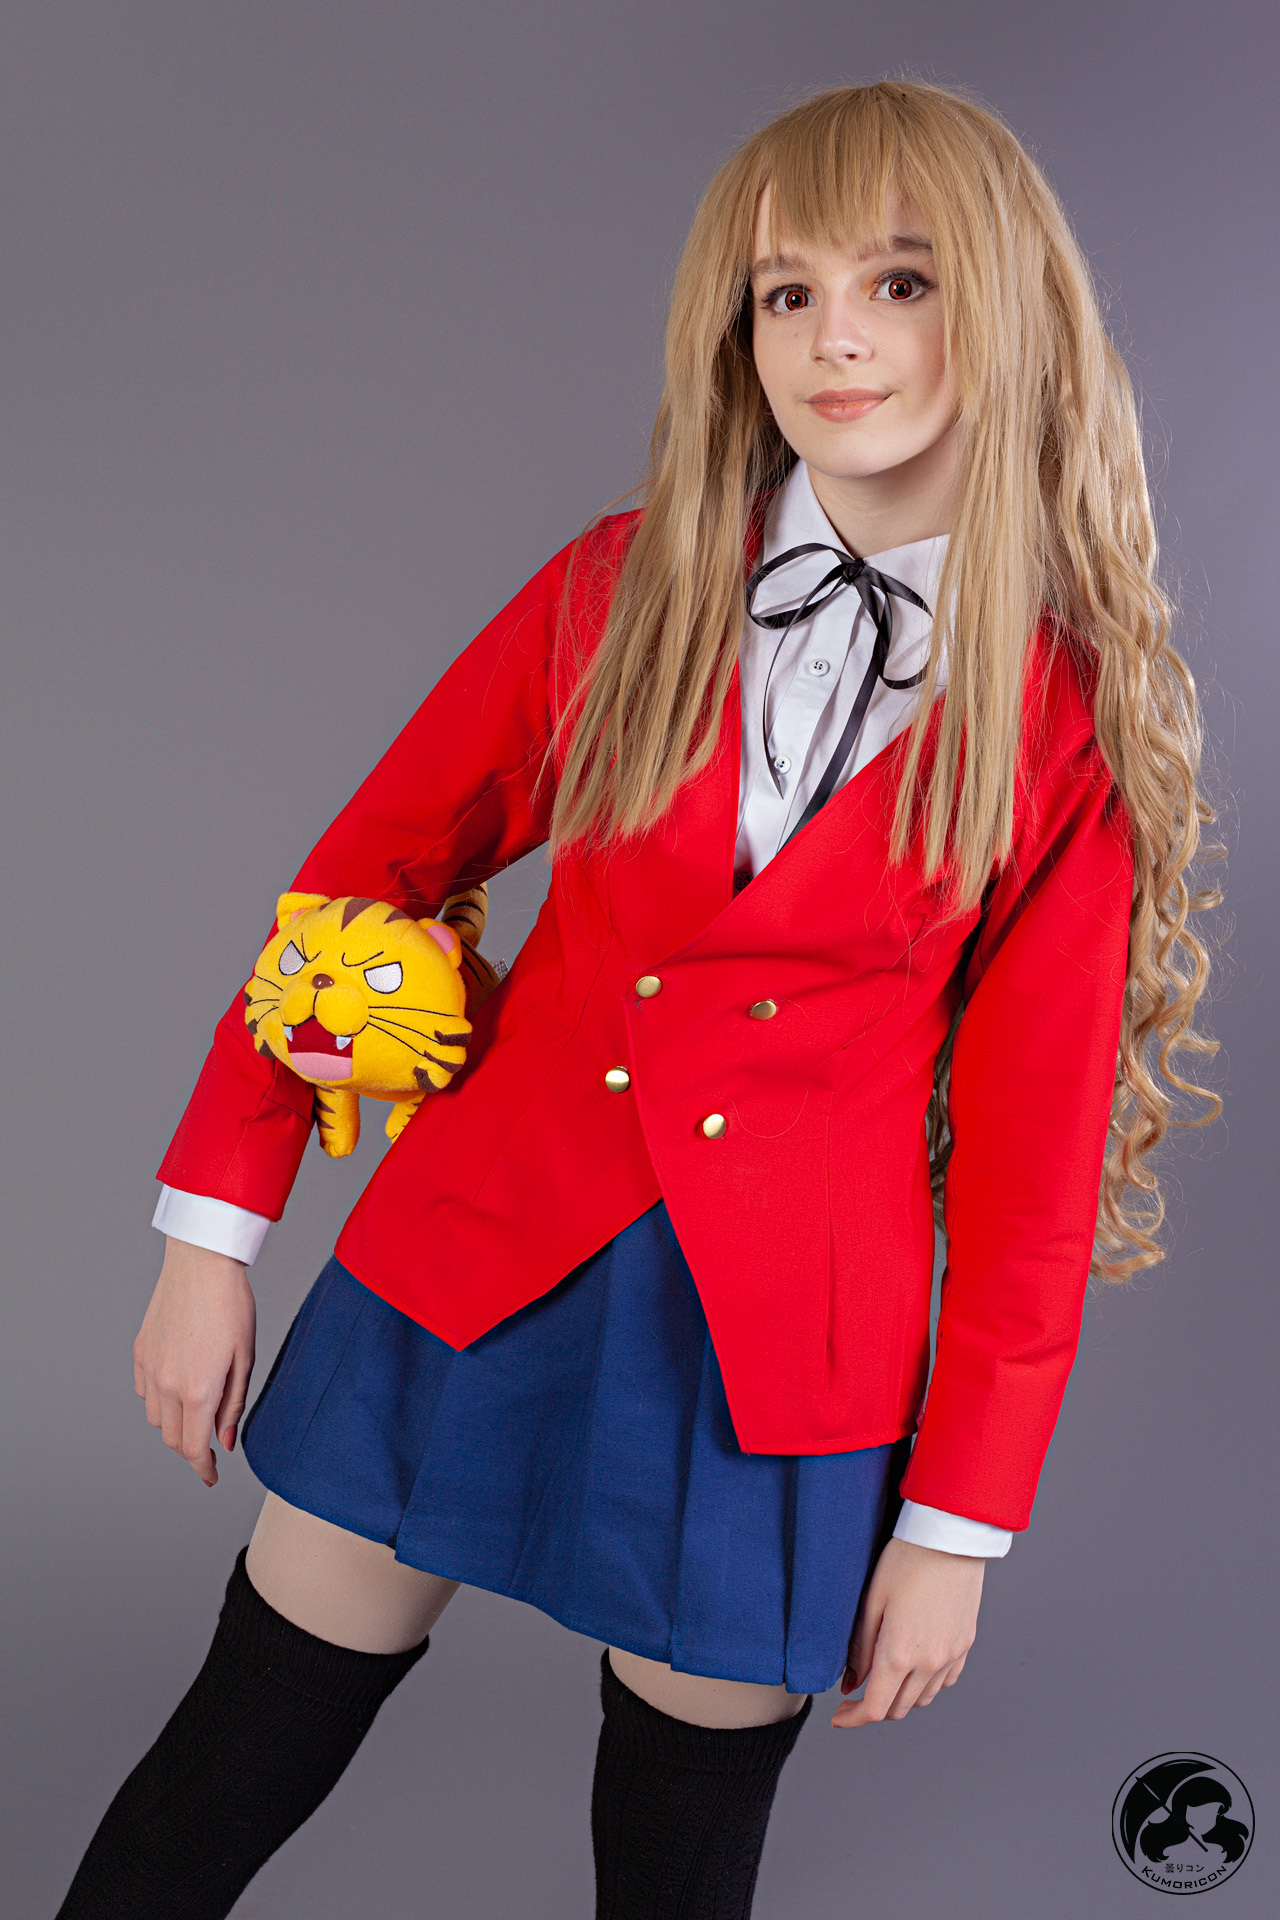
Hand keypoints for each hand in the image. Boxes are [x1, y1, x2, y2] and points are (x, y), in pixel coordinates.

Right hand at [133, 1237, 256, 1487]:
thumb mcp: (245, 1359)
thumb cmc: (231, 1305)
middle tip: (210, 1444)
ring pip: (156, 1418)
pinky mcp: (140, 1352)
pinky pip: (144, 1392)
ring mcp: (150, 1368)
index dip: (203, 1469)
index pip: (193, 1448)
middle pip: (172, 1439)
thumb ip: (233, 1405)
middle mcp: (168, 1385)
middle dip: (191, 1449)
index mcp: (198, 1390)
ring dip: (175, 1424)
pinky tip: (177, 1386)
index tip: (211, 1476)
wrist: (201, 1264)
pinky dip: (158, 1400)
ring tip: (197, 1409)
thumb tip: (224, 1441)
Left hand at [831, 1535, 984, 1728]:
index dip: (853, 1718)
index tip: (839, 1715)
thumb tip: (850, 1684)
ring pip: (922, 1699)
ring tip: (883, 1676)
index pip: (875, 1708)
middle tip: (856, 1691)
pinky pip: (943, 1681)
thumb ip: (859, 1649)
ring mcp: (951, 1656)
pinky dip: (925, 1685)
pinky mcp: (965, 1645)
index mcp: (899, 1653)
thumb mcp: (871, 1601)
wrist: (950, 1538)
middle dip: (874, 1707)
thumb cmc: (907, 1560)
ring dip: (900, 1697)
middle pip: (899, 1709)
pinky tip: (913, 1667)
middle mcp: (929, 1663)